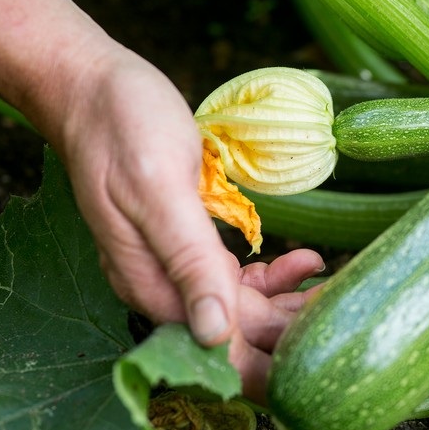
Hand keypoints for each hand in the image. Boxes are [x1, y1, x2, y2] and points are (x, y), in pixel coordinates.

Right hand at [54, 48, 322, 401]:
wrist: (91, 86)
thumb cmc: (123, 128)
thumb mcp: (160, 190)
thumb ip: (187, 260)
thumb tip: (214, 334)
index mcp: (148, 282)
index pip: (219, 340)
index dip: (272, 343)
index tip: (322, 325)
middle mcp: (156, 283)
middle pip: (232, 326)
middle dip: (286, 320)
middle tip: (336, 296)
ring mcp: (168, 262)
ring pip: (235, 302)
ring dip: (283, 297)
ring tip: (323, 275)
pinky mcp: (181, 240)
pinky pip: (228, 273)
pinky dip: (266, 273)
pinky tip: (299, 259)